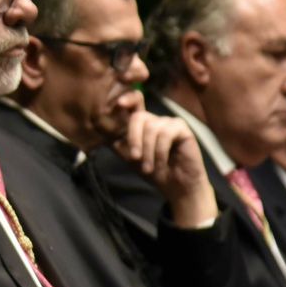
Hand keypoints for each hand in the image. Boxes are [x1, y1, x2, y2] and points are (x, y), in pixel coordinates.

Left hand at [112, 112, 216, 226]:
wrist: (176, 187)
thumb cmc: (154, 172)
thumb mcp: (130, 158)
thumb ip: (119, 144)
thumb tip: (103, 132)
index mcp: (143, 124)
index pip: (135, 103)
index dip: (127, 99)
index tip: (119, 103)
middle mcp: (156, 120)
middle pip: (138, 116)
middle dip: (133, 138)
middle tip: (134, 158)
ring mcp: (169, 123)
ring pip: (151, 127)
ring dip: (147, 151)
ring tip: (149, 168)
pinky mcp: (182, 129)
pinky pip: (165, 133)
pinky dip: (160, 152)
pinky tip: (160, 163)